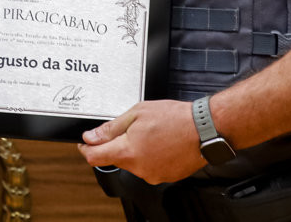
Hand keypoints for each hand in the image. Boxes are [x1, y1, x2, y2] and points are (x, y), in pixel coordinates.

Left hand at [78, 99, 204, 184]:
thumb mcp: (136, 113)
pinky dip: (150, 156)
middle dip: (116, 144)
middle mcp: (139, 168)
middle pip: (115, 158)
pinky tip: (161, 142)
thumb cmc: (175, 118)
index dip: (86, 148)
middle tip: (131, 127)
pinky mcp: (165, 177)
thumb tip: (91, 137)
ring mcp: (153, 175)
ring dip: (135, 149)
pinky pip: (149, 167)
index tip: (86, 143)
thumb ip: (110, 128)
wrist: (205, 129)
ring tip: (152, 133)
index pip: (95, 157)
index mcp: (128, 151)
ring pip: (133, 163)